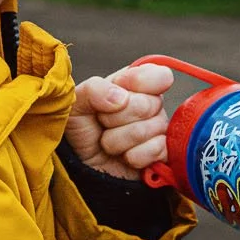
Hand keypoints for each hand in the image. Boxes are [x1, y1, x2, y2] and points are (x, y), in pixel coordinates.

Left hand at [65, 62, 174, 178]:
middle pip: (148, 105)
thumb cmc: (81, 127)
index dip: (136, 83)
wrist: (81, 163)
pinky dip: (132, 156)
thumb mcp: (77, 101)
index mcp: (137, 83)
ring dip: (117, 140)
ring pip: (147, 131)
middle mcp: (153, 104)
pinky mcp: (163, 154)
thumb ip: (95, 89)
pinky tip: (124, 156)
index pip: (159, 76)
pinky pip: (156, 151)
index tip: (115, 93)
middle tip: (103, 123)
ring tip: (109, 141)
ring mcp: (160, 130)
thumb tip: (121, 98)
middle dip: (115, 118)